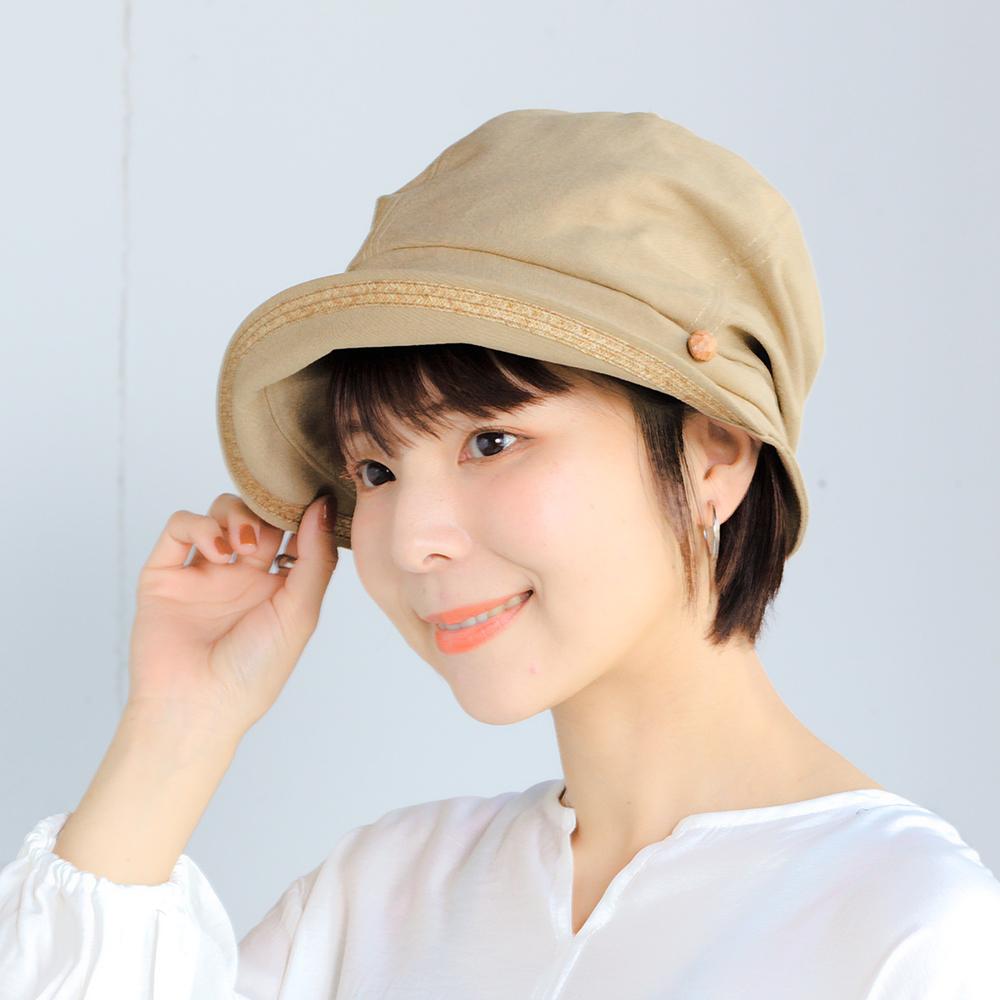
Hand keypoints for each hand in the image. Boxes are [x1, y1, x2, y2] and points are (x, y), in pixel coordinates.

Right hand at [125, 492, 338, 741]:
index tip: (311, 503)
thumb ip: (316, 558)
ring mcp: (203, 573)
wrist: (197, 705)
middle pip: (257, 515)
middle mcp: (242, 577)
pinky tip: (217, 554)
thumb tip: (324, 506)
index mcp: (278, 587)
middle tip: (271, 532)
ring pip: (219, 513)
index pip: (292, 532)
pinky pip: (179, 526)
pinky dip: (199, 526)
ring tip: (241, 549)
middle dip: (267, 512)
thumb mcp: (300, 613)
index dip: (301, 515)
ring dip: (235, 516)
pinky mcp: (165, 573)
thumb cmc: (254, 671)